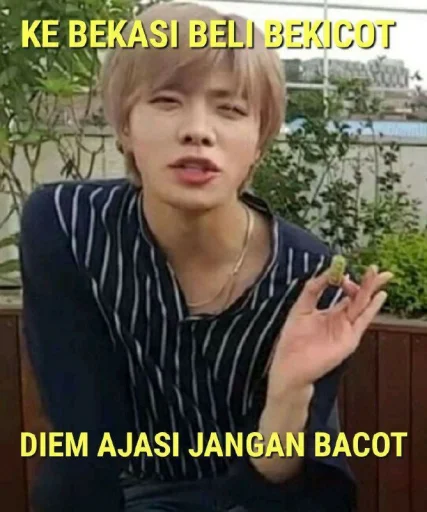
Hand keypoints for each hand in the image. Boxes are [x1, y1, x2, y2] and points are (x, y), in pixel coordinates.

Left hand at [266, 265, 392, 401]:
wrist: (289, 366)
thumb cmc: (292, 340)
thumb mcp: (301, 308)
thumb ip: (313, 290)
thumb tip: (327, 273)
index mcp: (330, 314)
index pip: (346, 295)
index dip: (347, 282)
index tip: (343, 273)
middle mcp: (341, 321)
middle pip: (358, 299)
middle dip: (368, 283)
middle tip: (375, 267)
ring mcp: (346, 330)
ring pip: (361, 306)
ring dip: (370, 291)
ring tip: (380, 275)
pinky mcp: (349, 339)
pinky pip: (362, 321)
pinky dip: (372, 309)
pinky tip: (380, 296)